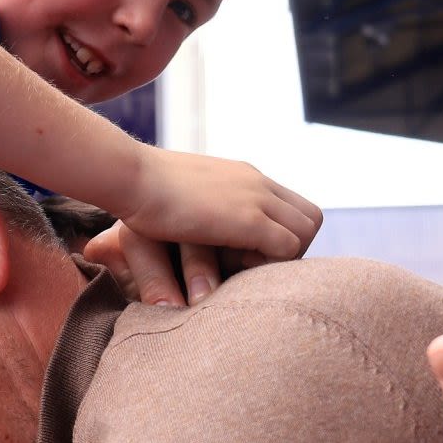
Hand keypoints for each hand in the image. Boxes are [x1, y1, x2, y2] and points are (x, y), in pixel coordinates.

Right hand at [108, 144, 322, 306]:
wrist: (131, 175)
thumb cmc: (142, 188)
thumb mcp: (181, 193)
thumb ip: (201, 204)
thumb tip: (196, 220)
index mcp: (245, 177)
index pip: (294, 206)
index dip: (283, 233)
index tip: (252, 251)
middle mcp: (257, 183)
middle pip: (310, 219)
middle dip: (293, 248)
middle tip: (256, 264)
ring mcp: (255, 199)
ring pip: (306, 233)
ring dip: (283, 258)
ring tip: (245, 267)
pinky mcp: (247, 219)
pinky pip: (288, 248)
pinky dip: (271, 265)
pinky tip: (236, 268)